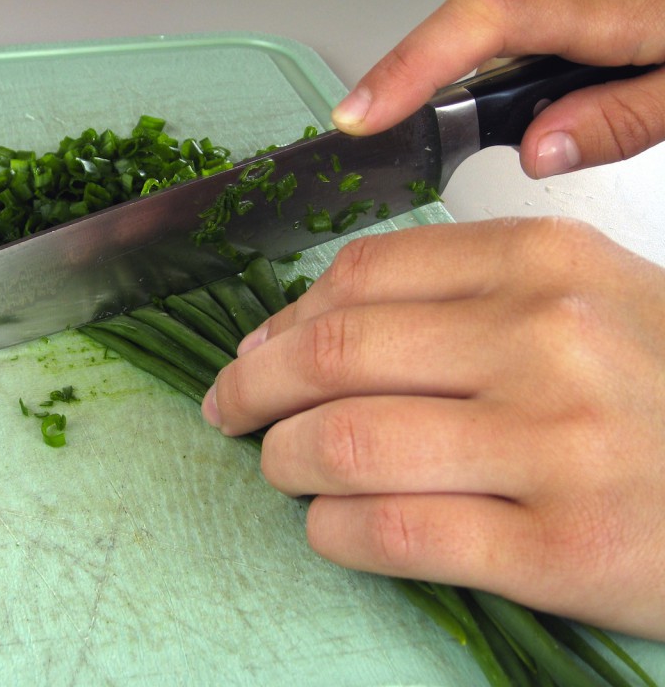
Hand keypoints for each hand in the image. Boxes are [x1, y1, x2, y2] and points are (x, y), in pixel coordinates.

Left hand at [202, 218, 664, 640]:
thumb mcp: (583, 298)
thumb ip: (458, 296)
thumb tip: (309, 325)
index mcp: (545, 263)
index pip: (361, 277)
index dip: (283, 319)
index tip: (255, 349)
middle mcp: (547, 341)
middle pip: (333, 354)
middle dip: (252, 388)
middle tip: (230, 411)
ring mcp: (555, 446)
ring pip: (345, 443)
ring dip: (285, 460)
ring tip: (284, 468)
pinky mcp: (561, 550)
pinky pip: (390, 530)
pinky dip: (332, 530)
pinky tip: (331, 526)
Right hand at [331, 0, 664, 178]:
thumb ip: (618, 121)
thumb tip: (536, 152)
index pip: (479, 24)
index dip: (406, 68)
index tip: (359, 114)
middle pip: (489, 33)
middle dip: (512, 89)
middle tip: (577, 116)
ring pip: (526, 24)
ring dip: (555, 63)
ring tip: (634, 70)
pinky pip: (550, 0)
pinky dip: (569, 37)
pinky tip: (629, 40)